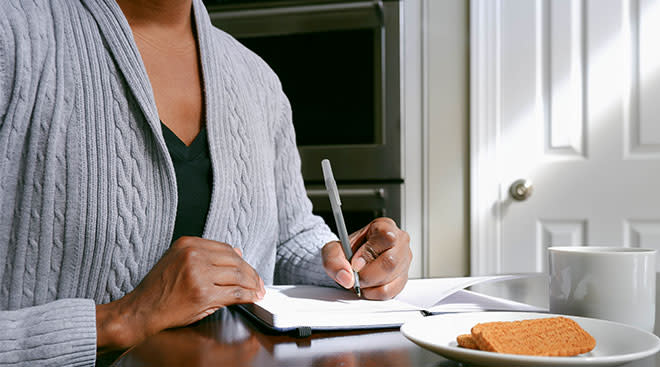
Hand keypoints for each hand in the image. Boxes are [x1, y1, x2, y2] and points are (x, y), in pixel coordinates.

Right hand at [96, 236, 264, 350]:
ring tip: (258, 291)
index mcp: (188, 244)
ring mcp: (199, 275)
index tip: (249, 269)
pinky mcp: (204, 294)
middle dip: (252, 273)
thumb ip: (207, 255)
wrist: (142, 309)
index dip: (242, 260)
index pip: (226, 248)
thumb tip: (237, 252)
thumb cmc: (159, 288)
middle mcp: (194, 255)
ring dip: (253, 285)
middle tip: (259, 282)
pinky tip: (252, 298)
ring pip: (238, 276)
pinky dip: (248, 296)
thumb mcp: (178, 260)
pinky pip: (235, 293)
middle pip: (235, 261)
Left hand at [322, 217, 411, 299]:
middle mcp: (400, 242)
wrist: (352, 260)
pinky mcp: (403, 278)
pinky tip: (367, 286)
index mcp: (385, 226)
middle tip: (355, 276)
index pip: (386, 237)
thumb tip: (346, 277)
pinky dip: (374, 293)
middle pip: (390, 262)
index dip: (369, 253)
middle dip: (367, 274)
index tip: (355, 263)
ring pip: (390, 279)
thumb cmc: (348, 250)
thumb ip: (334, 260)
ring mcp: (404, 260)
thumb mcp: (333, 250)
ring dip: (369, 285)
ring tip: (360, 279)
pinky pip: (390, 292)